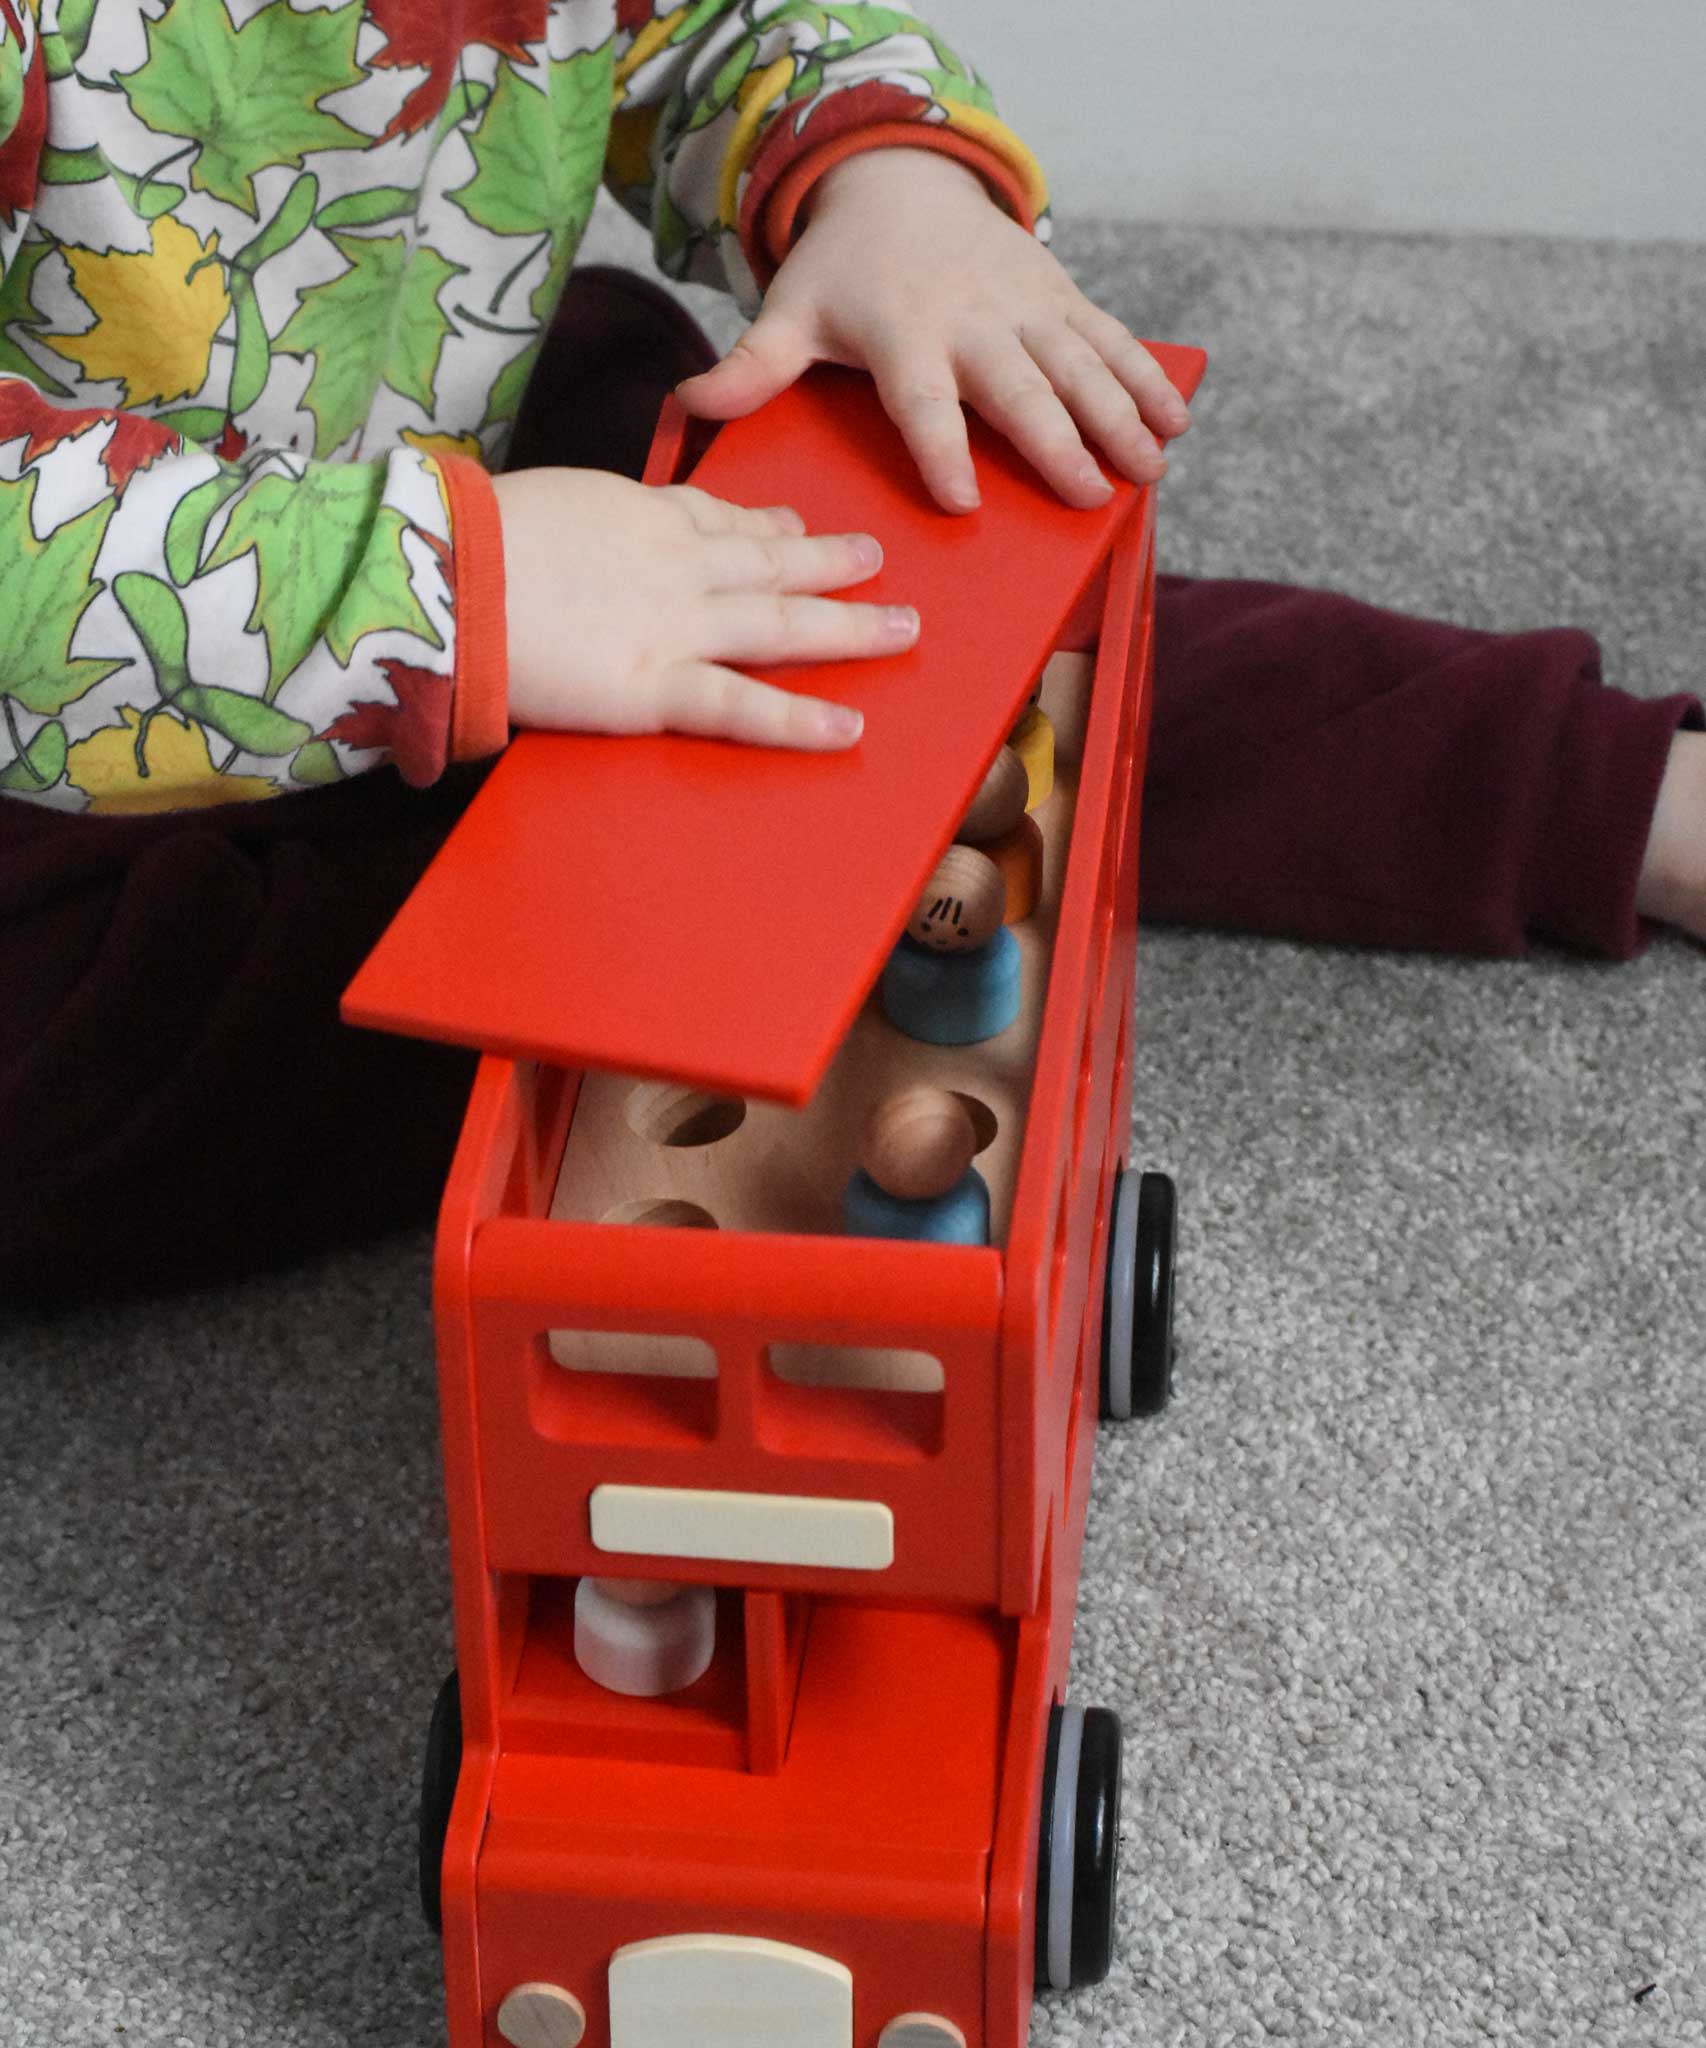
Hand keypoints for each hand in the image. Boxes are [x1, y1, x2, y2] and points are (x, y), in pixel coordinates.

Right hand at [490, 467, 917, 746]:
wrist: (448, 572)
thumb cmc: (466, 540)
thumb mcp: (534, 505)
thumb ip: (575, 525)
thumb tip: (567, 537)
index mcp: (638, 516)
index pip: (718, 518)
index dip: (766, 523)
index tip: (797, 524)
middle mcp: (676, 565)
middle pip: (771, 561)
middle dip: (831, 563)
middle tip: (880, 563)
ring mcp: (677, 626)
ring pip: (781, 622)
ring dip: (848, 627)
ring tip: (904, 631)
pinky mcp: (657, 686)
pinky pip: (743, 706)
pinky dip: (798, 719)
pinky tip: (848, 730)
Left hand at [676, 147, 1191, 513]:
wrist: (899, 182)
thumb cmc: (840, 272)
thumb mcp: (791, 313)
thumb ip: (751, 366)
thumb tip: (687, 401)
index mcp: (904, 339)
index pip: (922, 403)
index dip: (940, 449)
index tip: (961, 500)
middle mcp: (970, 323)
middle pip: (1018, 390)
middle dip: (1057, 442)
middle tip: (1088, 495)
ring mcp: (1023, 307)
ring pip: (1078, 366)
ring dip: (1119, 417)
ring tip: (1150, 471)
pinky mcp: (1060, 296)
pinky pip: (1110, 340)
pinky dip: (1145, 378)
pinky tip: (1175, 422)